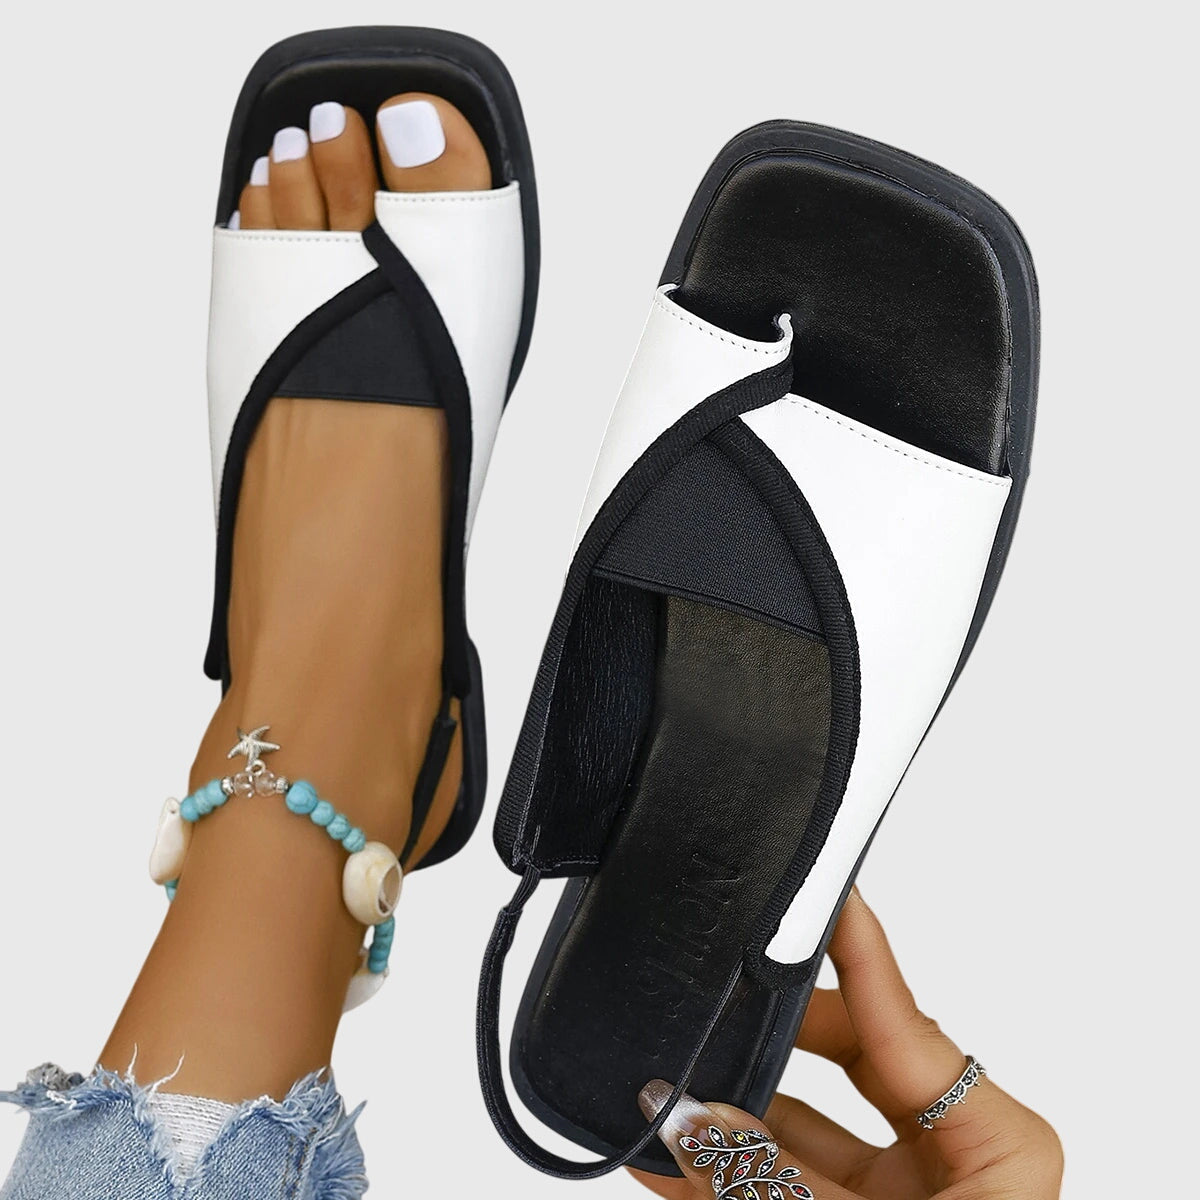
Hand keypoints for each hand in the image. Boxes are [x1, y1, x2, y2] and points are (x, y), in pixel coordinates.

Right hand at [632, 890, 1061, 1199]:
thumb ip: (763, 1182)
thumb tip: (683, 1112)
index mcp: (993, 1154)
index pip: (908, 1023)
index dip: (857, 950)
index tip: (821, 886)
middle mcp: (948, 1169)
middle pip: (845, 1065)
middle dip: (763, 1038)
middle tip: (706, 997)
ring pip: (796, 1134)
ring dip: (723, 1117)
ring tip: (653, 1088)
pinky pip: (774, 1187)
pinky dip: (717, 1175)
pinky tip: (653, 1154)